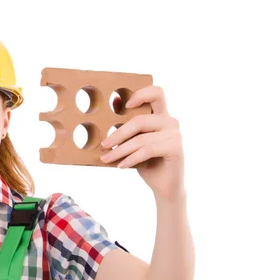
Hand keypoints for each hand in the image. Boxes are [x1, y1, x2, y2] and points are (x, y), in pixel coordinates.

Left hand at [100, 86, 184, 200]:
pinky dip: (131, 158)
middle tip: (104, 145)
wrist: (164, 186)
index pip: (157, 93)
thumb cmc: (147, 162)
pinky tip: (121, 165)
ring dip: (120, 150)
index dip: (142, 93)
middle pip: (140, 119)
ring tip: (107, 159)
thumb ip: (126, 126)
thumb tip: (113, 103)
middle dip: (118, 133)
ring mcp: (174, 134)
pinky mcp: (175, 148)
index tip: (126, 103)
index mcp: (160, 116)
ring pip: (141, 138)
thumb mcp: (133, 142)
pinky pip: (147, 150)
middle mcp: (170, 122)